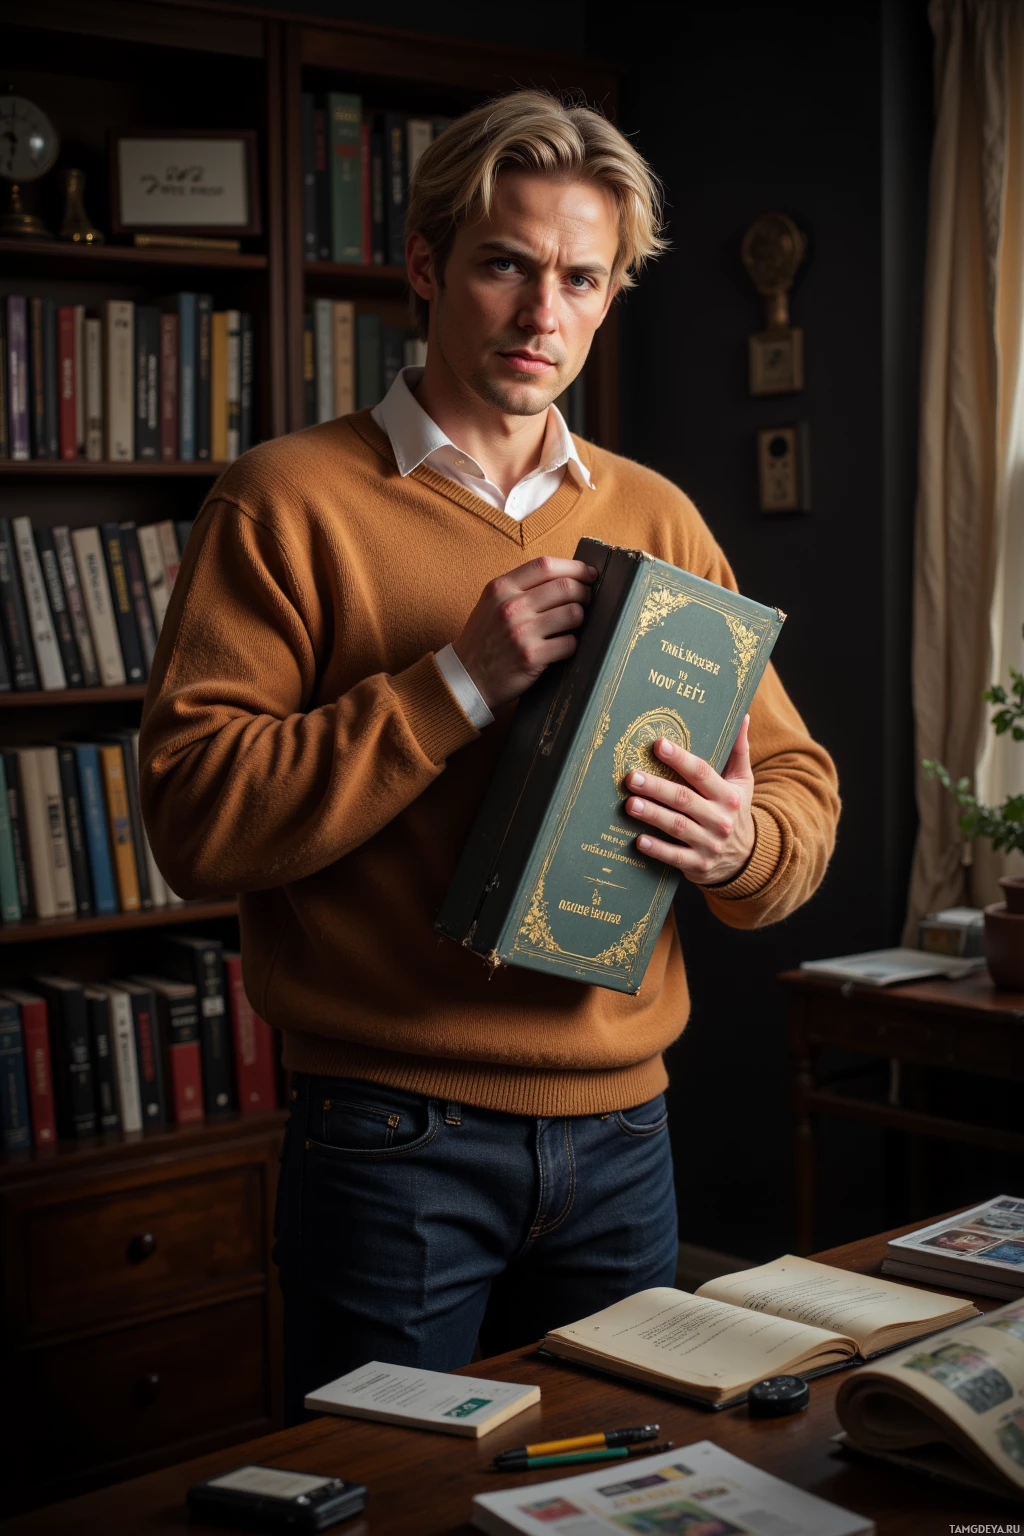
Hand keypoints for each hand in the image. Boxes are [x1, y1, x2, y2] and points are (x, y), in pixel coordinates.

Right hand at [452, 555, 597, 709]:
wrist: (466, 678)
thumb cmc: (485, 639)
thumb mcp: (492, 603)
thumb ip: (521, 587)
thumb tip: (567, 576)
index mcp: (501, 588)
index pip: (545, 565)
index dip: (575, 567)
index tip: (589, 574)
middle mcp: (510, 606)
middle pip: (565, 587)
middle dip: (584, 592)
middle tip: (587, 599)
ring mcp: (521, 632)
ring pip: (573, 613)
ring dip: (580, 618)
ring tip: (573, 624)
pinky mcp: (531, 657)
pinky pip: (569, 643)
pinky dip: (571, 644)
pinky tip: (562, 646)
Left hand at [624, 715, 755, 884]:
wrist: (746, 859)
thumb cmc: (735, 811)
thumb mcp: (742, 783)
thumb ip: (739, 751)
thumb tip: (743, 716)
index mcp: (728, 796)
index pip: (702, 773)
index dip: (680, 759)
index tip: (658, 745)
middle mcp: (720, 819)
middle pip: (684, 799)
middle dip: (656, 787)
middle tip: (631, 776)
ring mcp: (709, 844)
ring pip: (677, 826)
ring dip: (652, 815)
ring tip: (629, 804)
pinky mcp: (698, 865)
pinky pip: (674, 857)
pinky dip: (657, 849)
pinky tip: (638, 840)